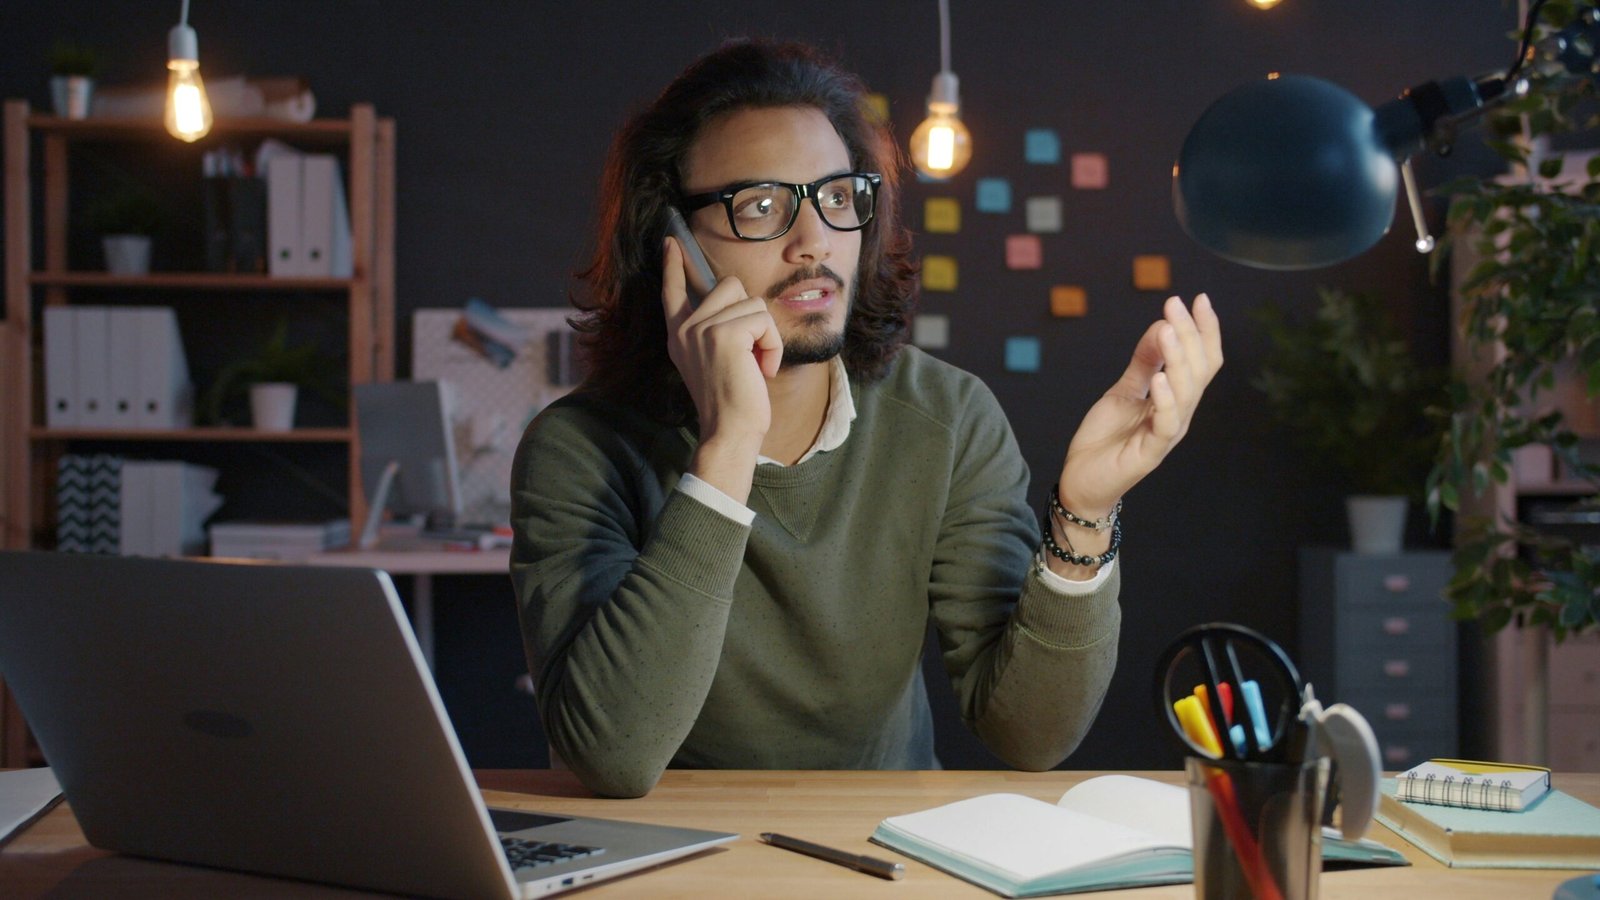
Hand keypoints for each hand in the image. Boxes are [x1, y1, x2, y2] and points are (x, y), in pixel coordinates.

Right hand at [662, 237, 782, 499]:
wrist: (730, 432)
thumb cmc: (732, 402)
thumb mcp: (715, 360)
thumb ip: (716, 330)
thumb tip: (735, 299)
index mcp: (680, 335)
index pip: (673, 291)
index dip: (674, 265)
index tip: (671, 242)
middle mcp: (685, 329)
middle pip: (730, 285)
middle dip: (752, 314)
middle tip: (751, 353)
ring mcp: (702, 329)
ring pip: (752, 302)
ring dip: (766, 334)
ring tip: (756, 365)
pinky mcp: (724, 334)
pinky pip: (764, 320)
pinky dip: (772, 345)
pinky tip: (762, 369)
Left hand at [1055, 293, 1222, 518]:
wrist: (1082, 480)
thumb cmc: (1106, 438)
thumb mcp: (1123, 390)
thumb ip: (1144, 362)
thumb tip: (1160, 325)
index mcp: (1177, 399)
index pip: (1202, 360)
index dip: (1204, 330)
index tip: (1198, 299)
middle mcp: (1180, 414)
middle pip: (1198, 370)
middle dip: (1190, 333)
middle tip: (1175, 304)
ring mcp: (1168, 433)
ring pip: (1187, 392)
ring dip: (1178, 357)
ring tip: (1167, 329)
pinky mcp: (1151, 452)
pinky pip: (1167, 424)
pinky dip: (1165, 399)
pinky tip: (1158, 378)